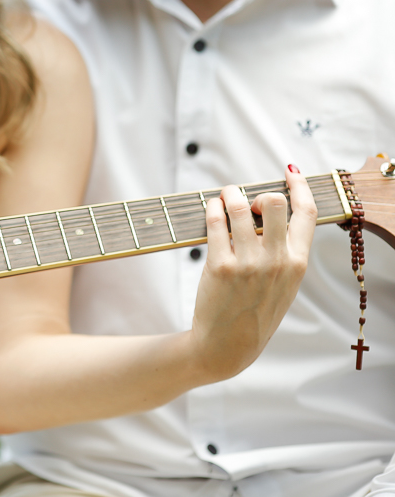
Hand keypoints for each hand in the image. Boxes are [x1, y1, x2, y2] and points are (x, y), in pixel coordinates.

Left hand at [189, 165, 316, 381]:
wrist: (228, 346)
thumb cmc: (254, 312)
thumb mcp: (284, 285)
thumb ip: (284, 253)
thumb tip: (270, 214)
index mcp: (298, 263)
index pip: (307, 213)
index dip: (299, 186)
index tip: (290, 172)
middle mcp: (277, 260)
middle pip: (274, 202)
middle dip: (257, 194)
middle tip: (244, 202)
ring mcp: (248, 263)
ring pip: (239, 206)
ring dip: (228, 194)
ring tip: (223, 197)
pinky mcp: (220, 265)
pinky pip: (215, 222)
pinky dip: (211, 208)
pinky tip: (210, 208)